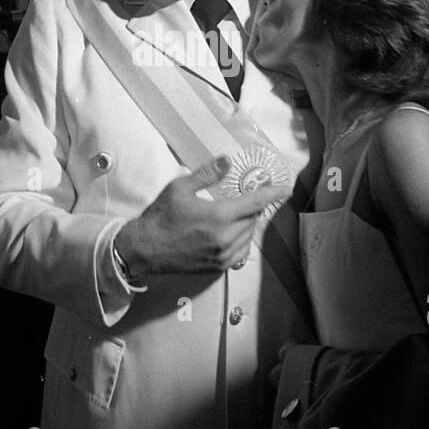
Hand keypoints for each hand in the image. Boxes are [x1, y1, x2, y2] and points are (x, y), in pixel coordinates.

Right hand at [115, 157, 290, 280]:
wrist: (144, 250)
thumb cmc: (160, 218)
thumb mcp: (180, 188)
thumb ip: (207, 174)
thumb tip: (227, 161)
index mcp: (218, 216)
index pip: (255, 203)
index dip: (272, 193)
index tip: (285, 188)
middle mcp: (225, 238)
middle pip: (253, 219)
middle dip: (254, 207)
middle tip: (248, 196)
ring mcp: (222, 255)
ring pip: (248, 237)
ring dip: (248, 224)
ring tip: (238, 214)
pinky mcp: (217, 267)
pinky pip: (240, 253)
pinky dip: (242, 241)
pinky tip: (233, 233)